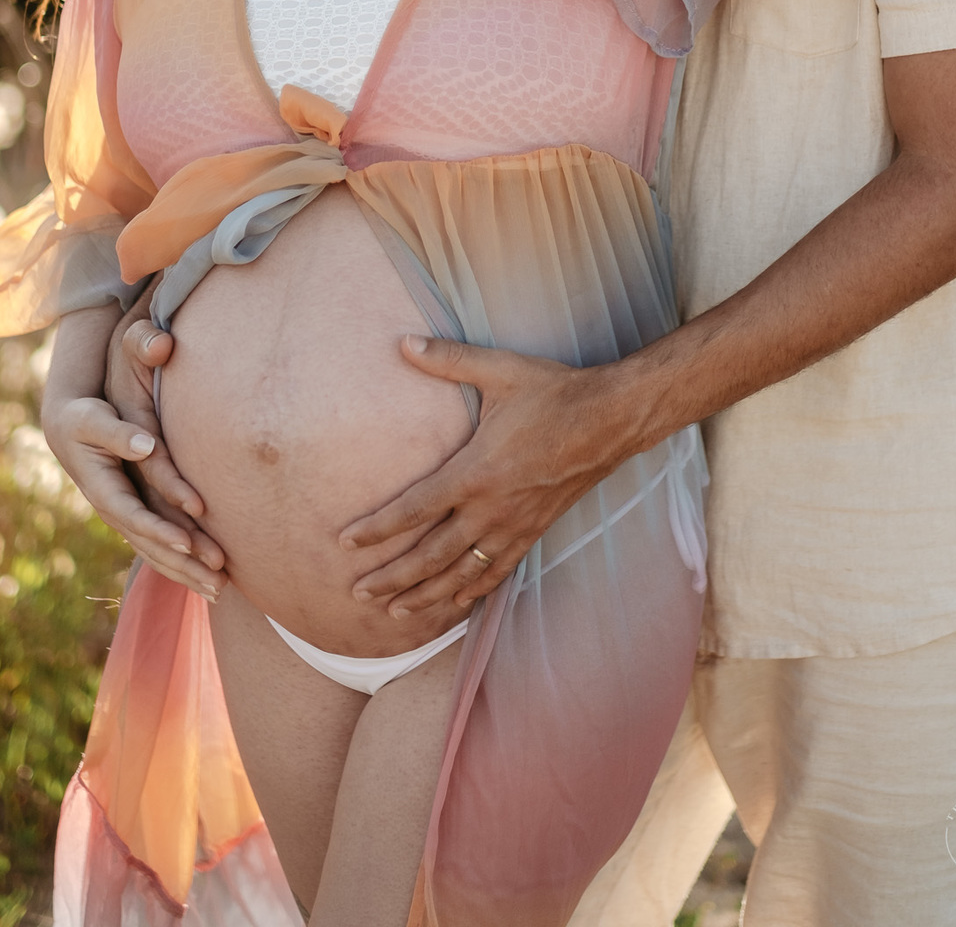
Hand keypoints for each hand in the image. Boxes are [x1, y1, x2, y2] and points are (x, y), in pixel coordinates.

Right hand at [102, 306, 228, 596]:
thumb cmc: (87, 408)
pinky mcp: (137, 513)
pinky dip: (183, 565)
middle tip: (218, 576)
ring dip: (186, 572)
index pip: (131, 512)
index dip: (160, 528)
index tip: (190, 541)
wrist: (68, 420)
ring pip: (154, 550)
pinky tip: (213, 581)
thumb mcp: (95, 409)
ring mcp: (123, 512)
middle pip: (146, 541)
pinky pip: (159, 546)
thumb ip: (119, 422)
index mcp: (99, 482)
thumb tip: (148, 443)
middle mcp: (111, 504)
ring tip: (222, 590)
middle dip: (182, 561)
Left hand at [340, 336, 635, 616]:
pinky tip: (456, 603)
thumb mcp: (499, 370)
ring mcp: (513, 526)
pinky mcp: (534, 531)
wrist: (610, 420)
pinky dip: (472, 591)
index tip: (345, 541)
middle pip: (430, 555)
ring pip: (461, 574)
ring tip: (394, 612)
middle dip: (392, 577)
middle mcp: (491, 508)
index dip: (378, 528)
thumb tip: (403, 342)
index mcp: (475, 472)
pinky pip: (496, 571)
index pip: (414, 509)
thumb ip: (448, 359)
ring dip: (425, 595)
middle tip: (358, 593)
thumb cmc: (553, 393)